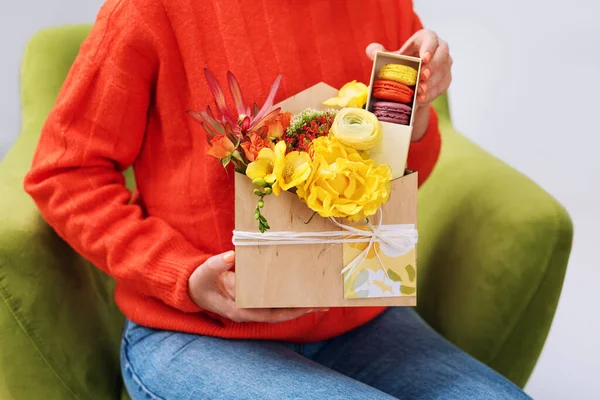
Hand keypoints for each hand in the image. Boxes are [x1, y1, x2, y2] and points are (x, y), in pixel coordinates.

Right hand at [188, 251, 320, 322]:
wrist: (192, 288)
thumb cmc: (200, 280)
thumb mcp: (206, 271)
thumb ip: (217, 264)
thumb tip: (231, 255)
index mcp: (240, 309)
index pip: (272, 314)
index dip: (292, 311)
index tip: (310, 306)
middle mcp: (250, 311)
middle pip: (282, 313)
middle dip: (303, 309)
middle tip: (325, 302)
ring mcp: (252, 306)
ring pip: (280, 308)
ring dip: (299, 303)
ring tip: (319, 296)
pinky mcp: (253, 299)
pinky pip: (274, 301)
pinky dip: (288, 296)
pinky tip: (300, 289)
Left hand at [366, 29, 452, 139]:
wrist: (412, 78)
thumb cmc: (403, 62)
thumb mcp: (392, 57)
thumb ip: (380, 53)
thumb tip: (371, 51)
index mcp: (426, 38)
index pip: (431, 39)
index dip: (429, 48)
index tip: (423, 59)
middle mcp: (440, 49)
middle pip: (442, 55)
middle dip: (432, 67)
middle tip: (421, 77)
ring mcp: (446, 64)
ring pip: (443, 72)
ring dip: (432, 83)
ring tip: (420, 91)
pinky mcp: (446, 79)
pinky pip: (442, 86)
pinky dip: (432, 93)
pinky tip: (422, 99)